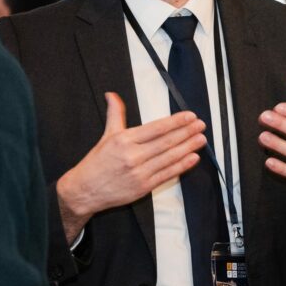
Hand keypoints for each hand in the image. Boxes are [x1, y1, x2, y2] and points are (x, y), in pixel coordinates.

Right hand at [56, 92, 205, 241]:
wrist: (84, 190)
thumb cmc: (97, 162)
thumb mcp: (106, 135)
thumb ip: (115, 114)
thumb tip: (111, 94)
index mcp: (125, 140)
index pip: (156, 128)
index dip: (175, 121)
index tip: (190, 116)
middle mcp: (133, 155)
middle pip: (166, 142)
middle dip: (186, 132)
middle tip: (201, 125)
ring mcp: (139, 172)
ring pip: (169, 158)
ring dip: (188, 147)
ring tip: (201, 139)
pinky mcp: (143, 187)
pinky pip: (166, 174)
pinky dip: (181, 166)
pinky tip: (192, 158)